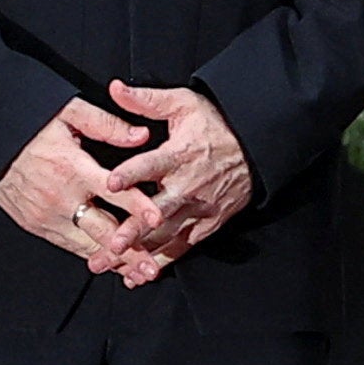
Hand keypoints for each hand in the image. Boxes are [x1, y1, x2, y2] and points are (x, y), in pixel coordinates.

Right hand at [0, 98, 157, 264]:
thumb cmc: (29, 125)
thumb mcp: (67, 112)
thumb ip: (106, 125)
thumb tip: (141, 136)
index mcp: (73, 168)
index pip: (114, 192)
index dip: (138, 206)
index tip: (158, 219)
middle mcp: (61, 198)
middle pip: (103, 231)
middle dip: (131, 252)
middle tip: (153, 269)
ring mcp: (47, 216)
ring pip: (87, 246)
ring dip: (114, 262)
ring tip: (138, 275)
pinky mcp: (36, 225)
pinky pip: (69, 246)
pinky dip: (91, 256)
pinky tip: (110, 265)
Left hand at [90, 81, 254, 283]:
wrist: (256, 148)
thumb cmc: (215, 125)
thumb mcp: (184, 104)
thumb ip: (147, 100)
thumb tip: (116, 87)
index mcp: (180, 155)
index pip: (151, 165)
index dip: (131, 174)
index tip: (110, 184)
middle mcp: (188, 186)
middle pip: (157, 213)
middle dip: (131, 231)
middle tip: (107, 245)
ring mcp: (198, 209)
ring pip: (165, 237)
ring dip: (138, 253)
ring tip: (111, 265)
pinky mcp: (207, 225)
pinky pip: (182, 248)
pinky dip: (161, 263)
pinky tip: (140, 277)